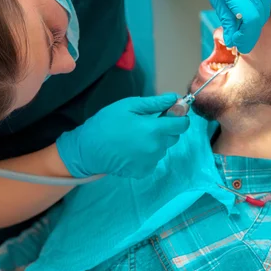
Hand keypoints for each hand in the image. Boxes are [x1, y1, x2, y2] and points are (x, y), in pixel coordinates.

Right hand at [56, 93, 189, 178]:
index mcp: (154, 130)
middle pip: (174, 137)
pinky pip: (153, 160)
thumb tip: (175, 99)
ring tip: (135, 138)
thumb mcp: (129, 106)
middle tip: (146, 125)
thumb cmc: (107, 123)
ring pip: (163, 149)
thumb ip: (155, 103)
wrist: (88, 149)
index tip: (170, 113)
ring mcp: (151, 162)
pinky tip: (132, 150)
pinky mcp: (144, 172)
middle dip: (166, 129)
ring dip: (156, 142)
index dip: (180, 117)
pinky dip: (147, 155)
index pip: (183, 124)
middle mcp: (156, 148)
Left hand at [203, 0, 270, 52]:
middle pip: (259, 20)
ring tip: (242, 22)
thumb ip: (228, 17)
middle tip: (239, 38)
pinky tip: (250, 8)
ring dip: (255, 21)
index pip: (250, 22)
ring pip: (266, 12)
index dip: (246, 37)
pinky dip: (260, 9)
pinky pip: (269, 2)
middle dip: (249, 32)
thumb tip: (234, 39)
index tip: (240, 44)